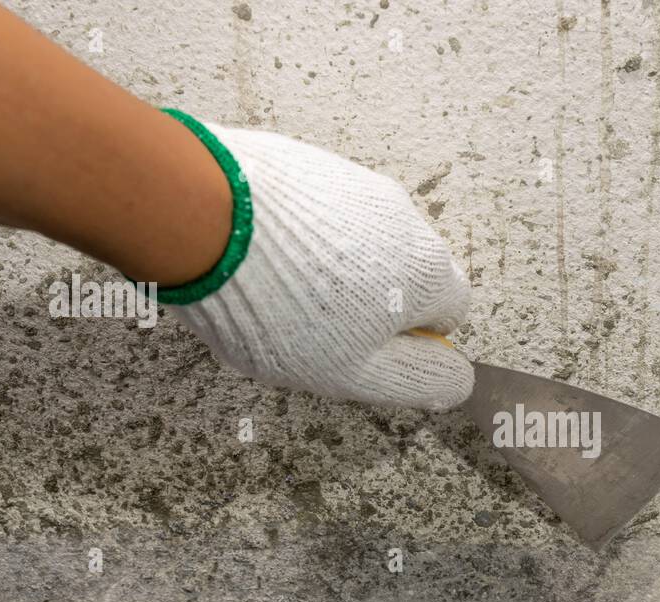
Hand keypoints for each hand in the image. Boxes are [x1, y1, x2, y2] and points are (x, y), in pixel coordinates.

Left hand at [169, 122, 473, 410]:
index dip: (413, 339)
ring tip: (279, 289)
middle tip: (319, 327)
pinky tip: (260, 255)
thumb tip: (456, 380)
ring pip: (365, 240)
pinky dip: (304, 236)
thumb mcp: (354, 371)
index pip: (453, 311)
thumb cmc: (279, 304)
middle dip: (375, 303)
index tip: (368, 349)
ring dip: (338, 268)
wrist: (203, 215)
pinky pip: (323, 211)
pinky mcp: (310, 163)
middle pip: (408, 273)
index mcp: (427, 272)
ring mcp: (356, 183)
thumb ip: (417, 379)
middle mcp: (404, 218)